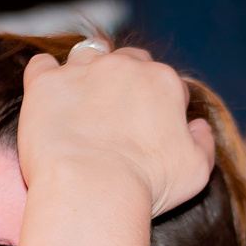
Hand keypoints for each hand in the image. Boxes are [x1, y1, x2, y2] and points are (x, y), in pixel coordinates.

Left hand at [15, 41, 215, 217]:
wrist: (92, 190)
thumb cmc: (147, 186)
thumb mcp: (196, 172)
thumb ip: (204, 144)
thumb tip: (198, 126)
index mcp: (164, 82)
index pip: (166, 81)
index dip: (161, 104)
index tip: (150, 128)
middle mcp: (125, 66)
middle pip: (128, 60)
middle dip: (126, 80)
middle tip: (115, 115)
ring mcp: (82, 70)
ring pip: (87, 54)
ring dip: (87, 70)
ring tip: (80, 102)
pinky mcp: (45, 83)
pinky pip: (42, 65)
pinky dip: (45, 76)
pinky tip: (48, 97)